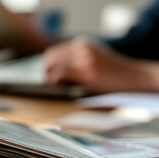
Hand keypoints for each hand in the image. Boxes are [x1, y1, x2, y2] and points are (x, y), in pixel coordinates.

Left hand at [43, 37, 158, 92]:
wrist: (135, 78)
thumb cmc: (114, 74)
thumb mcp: (94, 59)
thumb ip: (76, 60)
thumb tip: (52, 72)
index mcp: (82, 43)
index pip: (53, 52)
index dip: (48, 65)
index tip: (47, 76)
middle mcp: (81, 47)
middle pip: (49, 58)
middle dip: (46, 72)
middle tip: (48, 84)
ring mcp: (84, 58)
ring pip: (52, 66)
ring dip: (49, 78)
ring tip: (53, 88)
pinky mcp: (86, 70)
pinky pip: (59, 74)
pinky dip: (54, 82)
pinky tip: (58, 89)